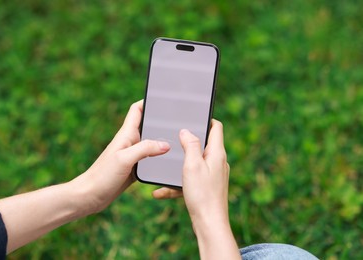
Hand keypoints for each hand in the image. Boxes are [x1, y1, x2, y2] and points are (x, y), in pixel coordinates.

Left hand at [71, 100, 170, 213]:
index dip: (147, 101)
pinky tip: (169, 162)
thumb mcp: (124, 159)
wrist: (90, 196)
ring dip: (162, 140)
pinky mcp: (134, 168)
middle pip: (147, 125)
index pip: (136, 110)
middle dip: (160, 120)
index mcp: (126, 135)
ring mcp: (132, 155)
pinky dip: (159, 158)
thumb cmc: (102, 176)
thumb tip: (166, 144)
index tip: (162, 97)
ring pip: (150, 143)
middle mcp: (130, 142)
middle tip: (178, 119)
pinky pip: (150, 159)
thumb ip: (145, 149)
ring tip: (178, 140)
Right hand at [173, 120, 239, 258]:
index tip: (192, 117)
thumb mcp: (192, 165)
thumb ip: (191, 145)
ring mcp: (214, 175)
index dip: (205, 119)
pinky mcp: (208, 187)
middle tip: (173, 139)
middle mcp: (218, 162)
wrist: (209, 224)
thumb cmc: (202, 195)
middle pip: (204, 144)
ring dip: (179, 166)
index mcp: (217, 153)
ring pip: (194, 164)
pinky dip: (178, 183)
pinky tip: (161, 192)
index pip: (216, 127)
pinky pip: (190, 180)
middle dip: (187, 143)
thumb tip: (187, 130)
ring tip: (164, 169)